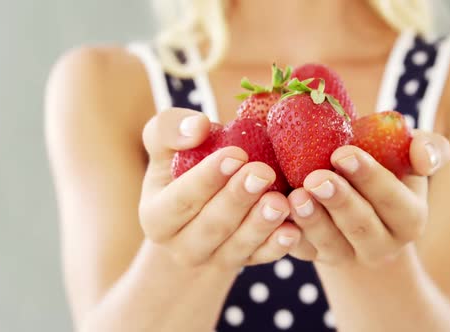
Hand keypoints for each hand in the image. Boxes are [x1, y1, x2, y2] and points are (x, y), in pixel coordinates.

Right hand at [138, 108, 300, 269]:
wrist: (193, 219)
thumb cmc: (182, 172)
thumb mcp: (164, 150)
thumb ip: (168, 130)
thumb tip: (196, 126)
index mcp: (156, 216)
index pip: (180, 199)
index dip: (207, 178)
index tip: (236, 153)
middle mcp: (182, 245)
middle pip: (211, 226)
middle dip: (237, 199)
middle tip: (262, 173)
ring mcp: (214, 259)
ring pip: (237, 247)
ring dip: (260, 225)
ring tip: (281, 202)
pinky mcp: (243, 262)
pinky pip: (260, 258)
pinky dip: (276, 247)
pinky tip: (293, 230)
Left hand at [288, 130, 449, 266]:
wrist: (358, 203)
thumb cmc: (385, 172)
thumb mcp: (409, 161)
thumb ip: (428, 150)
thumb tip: (425, 157)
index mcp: (409, 218)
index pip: (394, 201)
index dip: (370, 178)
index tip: (343, 153)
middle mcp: (380, 245)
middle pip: (361, 227)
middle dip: (339, 201)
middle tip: (316, 178)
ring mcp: (345, 256)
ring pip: (329, 244)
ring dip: (312, 221)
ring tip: (296, 197)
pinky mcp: (314, 257)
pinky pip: (301, 251)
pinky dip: (287, 235)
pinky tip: (275, 214)